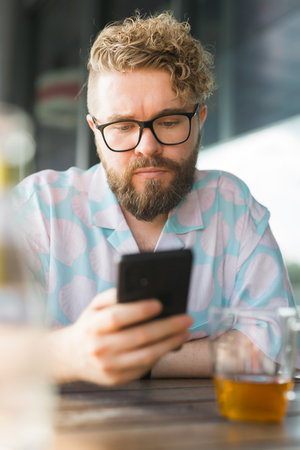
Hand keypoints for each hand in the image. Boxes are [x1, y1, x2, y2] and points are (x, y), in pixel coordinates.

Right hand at [46, 288, 192, 384]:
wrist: (69, 357)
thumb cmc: (89, 325)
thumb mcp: (94, 307)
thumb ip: (114, 296)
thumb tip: (142, 291)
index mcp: (93, 326)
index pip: (117, 317)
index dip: (139, 310)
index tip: (160, 304)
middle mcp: (99, 348)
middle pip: (139, 337)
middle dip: (167, 327)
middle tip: (186, 319)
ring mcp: (108, 367)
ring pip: (146, 355)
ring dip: (170, 344)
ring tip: (185, 332)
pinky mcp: (116, 380)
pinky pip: (144, 367)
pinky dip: (160, 355)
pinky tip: (171, 345)